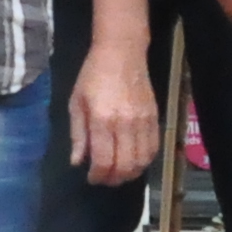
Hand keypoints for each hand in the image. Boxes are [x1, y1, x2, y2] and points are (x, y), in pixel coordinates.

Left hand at [71, 41, 161, 188]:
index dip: (98, 176)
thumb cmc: (93, 75)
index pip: (104, 160)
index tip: (92, 178)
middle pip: (125, 165)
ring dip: (130, 173)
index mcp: (102, 119)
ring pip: (142, 161)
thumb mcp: (76, 102)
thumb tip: (78, 162)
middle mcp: (125, 123)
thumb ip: (78, 134)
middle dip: (114, 179)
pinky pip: (154, 148)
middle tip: (104, 179)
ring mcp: (143, 121)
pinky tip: (134, 161)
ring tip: (119, 173)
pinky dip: (145, 161)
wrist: (122, 52)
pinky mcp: (155, 117)